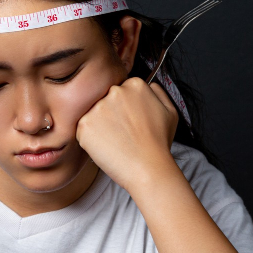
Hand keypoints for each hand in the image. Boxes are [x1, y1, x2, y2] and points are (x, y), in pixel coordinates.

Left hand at [75, 77, 179, 193]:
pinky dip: (91, 140)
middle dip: (109, 114)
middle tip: (121, 133)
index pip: (121, 90)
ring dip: (99, 127)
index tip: (128, 121)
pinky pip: (83, 129)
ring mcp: (98, 107)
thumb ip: (157, 92)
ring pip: (92, 114)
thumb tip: (148, 85)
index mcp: (135, 84)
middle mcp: (115, 91)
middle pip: (104, 99)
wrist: (148, 169)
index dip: (123, 108)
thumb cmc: (159, 144)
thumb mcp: (170, 111)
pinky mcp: (85, 124)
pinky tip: (107, 148)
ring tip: (115, 142)